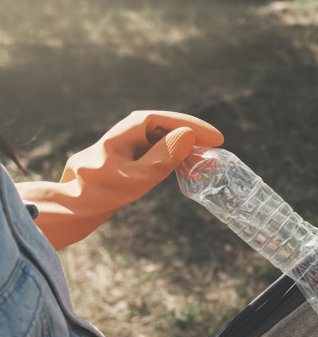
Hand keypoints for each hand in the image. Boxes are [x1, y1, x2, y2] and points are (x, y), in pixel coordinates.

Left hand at [16, 111, 222, 248]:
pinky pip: (157, 152)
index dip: (193, 126)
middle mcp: (127, 132)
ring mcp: (127, 145)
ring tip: (207, 163)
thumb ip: (162, 156)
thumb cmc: (100, 193)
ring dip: (186, 149)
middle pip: (167, 128)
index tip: (216, 138)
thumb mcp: (135, 178)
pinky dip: (175, 159)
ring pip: (163, 140)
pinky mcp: (128, 159)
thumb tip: (188, 135)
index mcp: (127, 130)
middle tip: (216, 150)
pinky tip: (187, 170)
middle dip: (193, 138)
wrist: (73, 208)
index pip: (166, 120)